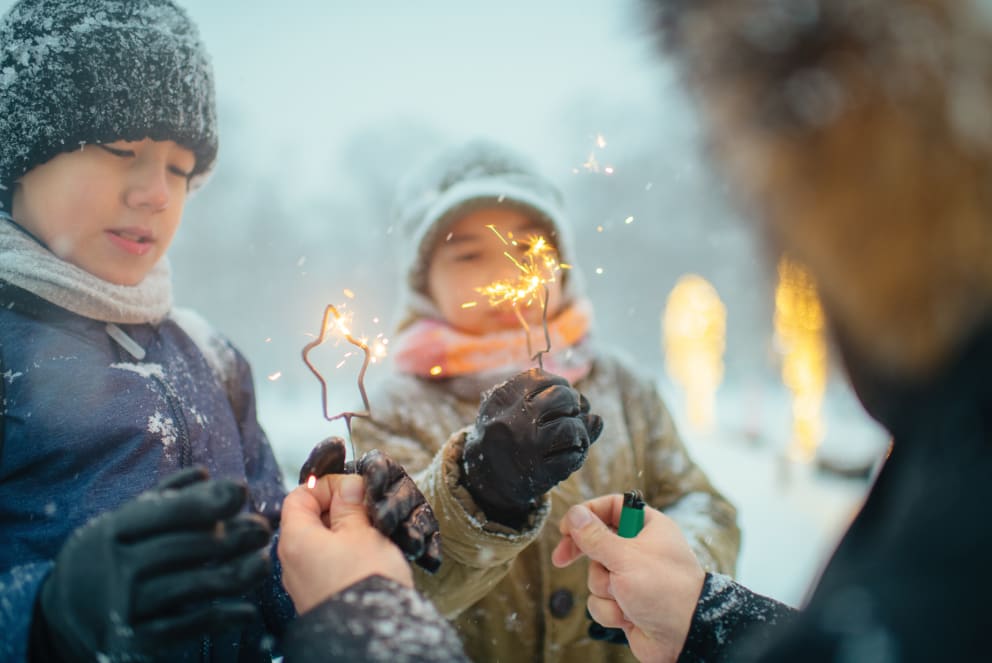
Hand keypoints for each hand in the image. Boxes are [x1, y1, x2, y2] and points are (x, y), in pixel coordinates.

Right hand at [37, 467, 271, 661]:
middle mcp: (117, 567)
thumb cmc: (106, 556)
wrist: (63, 615)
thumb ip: (163, 497)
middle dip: (233, 536)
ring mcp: (126, 606)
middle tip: (263, 529)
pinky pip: (188, 626)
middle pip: (187, 548)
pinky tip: (248, 610)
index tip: (242, 491)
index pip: (167, 511)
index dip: (208, 501)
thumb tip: (205, 473)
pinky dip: (223, 617)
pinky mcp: (136, 640)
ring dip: (236, 574)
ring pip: (193, 586)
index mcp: (114, 530)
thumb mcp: (123, 522)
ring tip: (263, 562)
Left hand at [279, 473, 413, 614]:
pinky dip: (346, 555)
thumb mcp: (363, 531)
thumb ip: (352, 505)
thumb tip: (347, 486)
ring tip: (373, 532)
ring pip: (322, 543)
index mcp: (295, 539)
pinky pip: (328, 565)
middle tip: (368, 509)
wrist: (370, 635)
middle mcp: (291, 562)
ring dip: (347, 532)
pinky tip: (369, 557)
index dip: (326, 485)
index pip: (299, 496)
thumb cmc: (365, 579)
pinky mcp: (318, 598)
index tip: (353, 487)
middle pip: (310, 520)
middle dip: (340, 510)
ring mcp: (303, 583)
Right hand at [462, 368, 602, 526]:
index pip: (545, 377)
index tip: (560, 401)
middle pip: (563, 397)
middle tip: (570, 417)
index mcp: (504, 397)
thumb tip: (595, 417)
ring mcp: (526, 445)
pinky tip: (570, 455)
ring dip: (580, 432)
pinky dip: (578, 454)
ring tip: (574, 438)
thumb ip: (551, 401)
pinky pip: (573, 456)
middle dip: (574, 406)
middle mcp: (514, 418)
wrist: (484, 475)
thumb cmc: (508, 435)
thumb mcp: (516, 409)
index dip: (561, 387)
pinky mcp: (538, 470)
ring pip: (571, 427)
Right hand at [551, 495, 704, 662]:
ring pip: (595, 574)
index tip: (566, 526)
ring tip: (624, 595)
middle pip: (597, 541)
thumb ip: (595, 536)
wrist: (686, 636)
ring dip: (604, 588)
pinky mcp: (626, 601)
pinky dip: (610, 609)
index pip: (612, 507)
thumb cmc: (666, 590)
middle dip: (583, 555)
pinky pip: (600, 600)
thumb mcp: (626, 557)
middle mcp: (640, 549)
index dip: (587, 514)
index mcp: (648, 527)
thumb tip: (575, 514)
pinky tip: (627, 615)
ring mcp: (632, 577)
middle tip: (561, 558)